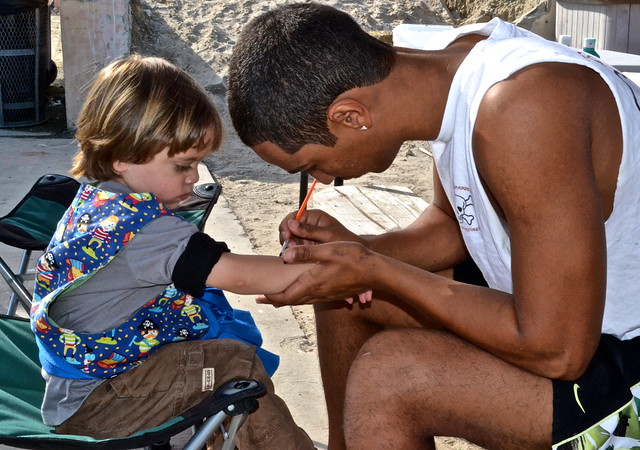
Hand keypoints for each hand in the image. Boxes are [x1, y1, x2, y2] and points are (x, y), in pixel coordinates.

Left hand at [261, 241, 378, 305]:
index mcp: (313, 283)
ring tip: (278, 297)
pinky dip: (302, 297)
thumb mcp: (328, 250)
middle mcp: (318, 292)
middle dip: (276, 300)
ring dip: (289, 299)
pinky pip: (314, 298)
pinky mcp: (335, 293)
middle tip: (262, 299)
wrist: (376, 271)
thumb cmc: (353, 257)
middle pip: (292, 301)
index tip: (259, 296)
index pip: (287, 296)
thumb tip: (283, 256)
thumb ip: (305, 252)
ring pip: (303, 300)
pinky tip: (303, 291)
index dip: (271, 297)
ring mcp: (328, 294)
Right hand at [278, 209, 361, 249]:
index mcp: (314, 216)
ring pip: (290, 239)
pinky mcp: (308, 245)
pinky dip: (295, 252)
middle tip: (290, 248)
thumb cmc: (345, 241)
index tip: (286, 237)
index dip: (286, 225)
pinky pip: (296, 248)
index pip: (293, 216)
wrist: (355, 252)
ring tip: (295, 254)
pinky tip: (299, 258)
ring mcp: (307, 235)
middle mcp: (308, 224)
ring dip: (291, 246)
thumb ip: (310, 230)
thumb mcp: (328, 235)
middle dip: (287, 238)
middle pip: (288, 228)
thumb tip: (291, 224)